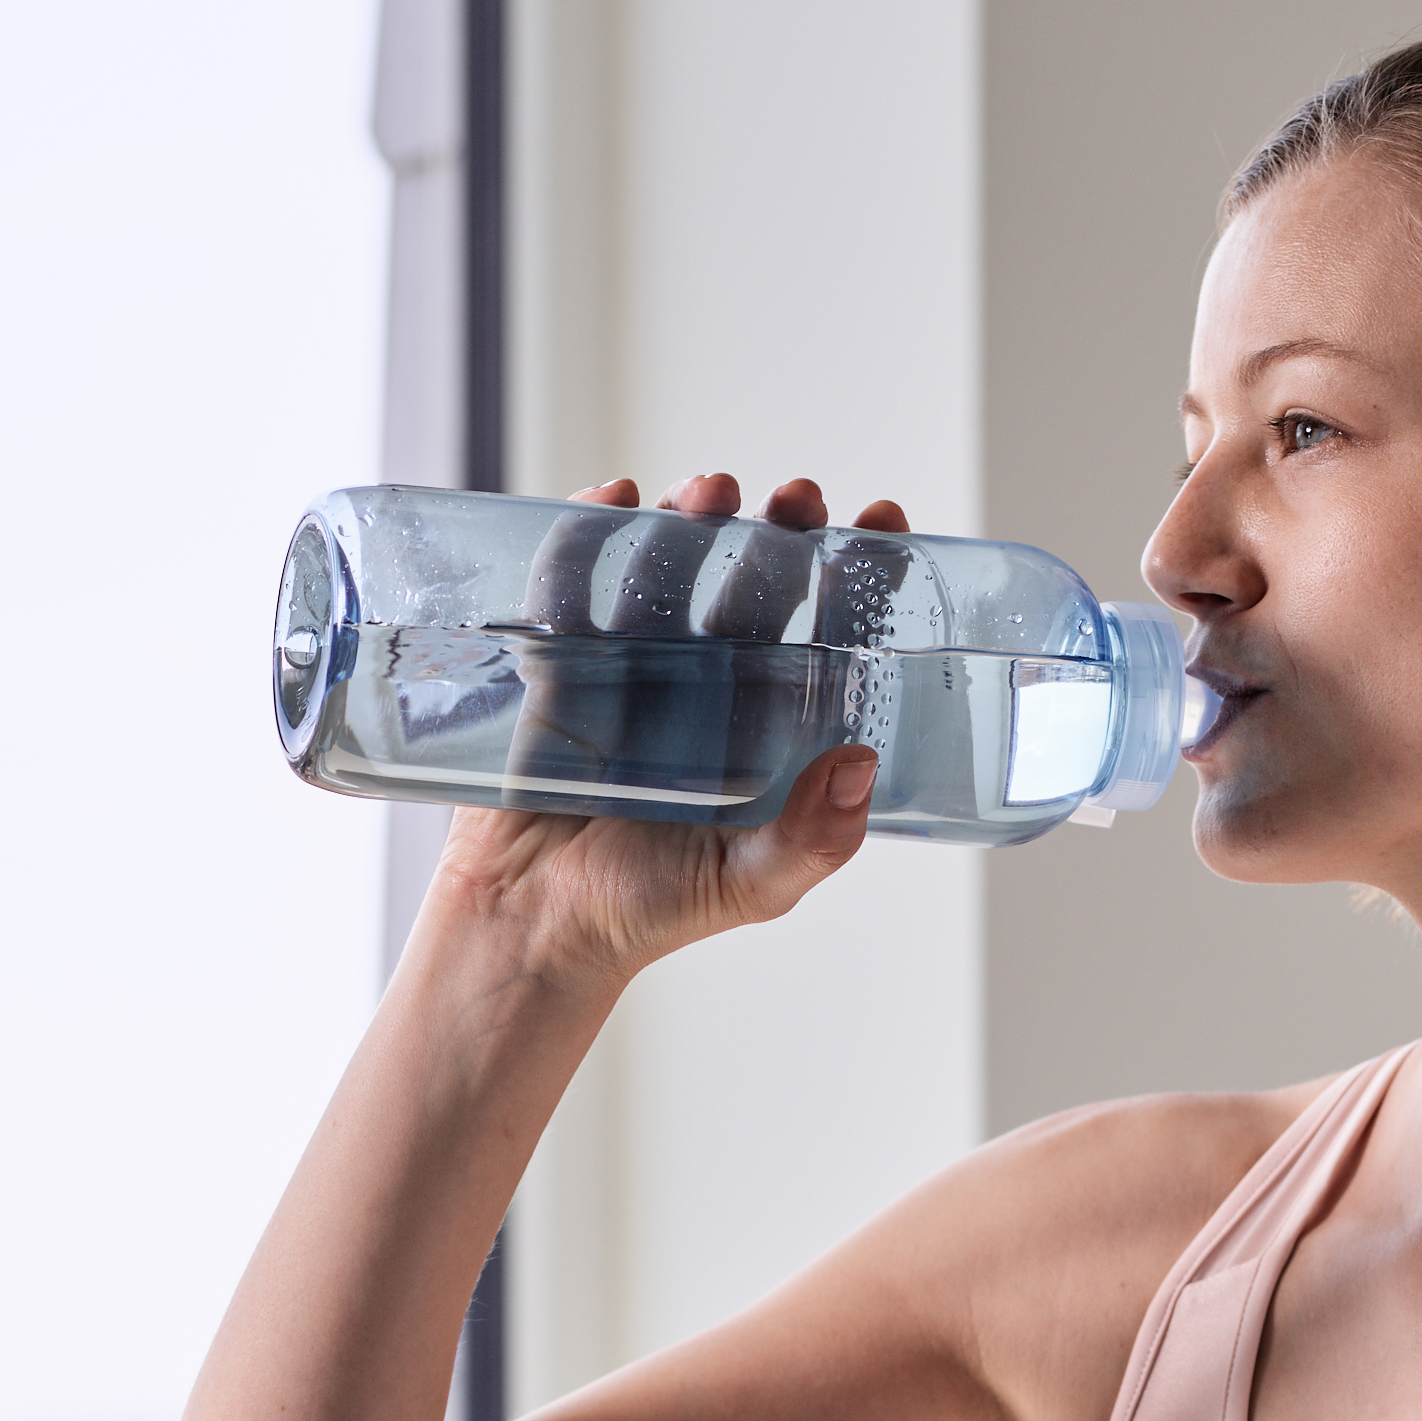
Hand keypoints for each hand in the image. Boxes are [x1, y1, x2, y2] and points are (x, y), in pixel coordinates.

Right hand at [425, 469, 909, 993]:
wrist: (536, 927)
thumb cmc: (652, 910)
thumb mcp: (752, 884)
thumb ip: (814, 838)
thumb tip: (860, 764)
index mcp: (768, 720)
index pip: (825, 628)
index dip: (857, 572)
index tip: (885, 522)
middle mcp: (709, 681)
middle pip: (751, 580)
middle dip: (778, 529)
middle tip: (798, 499)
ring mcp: (633, 664)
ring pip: (669, 565)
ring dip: (689, 518)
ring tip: (710, 493)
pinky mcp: (559, 660)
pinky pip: (571, 582)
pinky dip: (588, 532)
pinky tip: (614, 499)